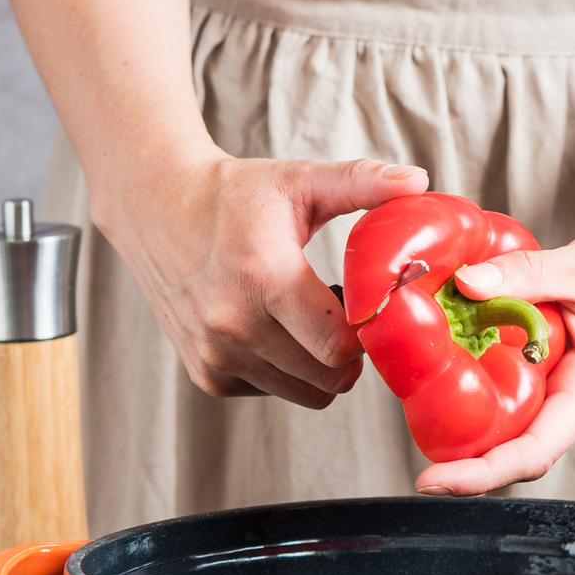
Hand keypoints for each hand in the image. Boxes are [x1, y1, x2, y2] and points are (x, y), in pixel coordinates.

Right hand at [93, 149, 429, 407]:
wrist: (154, 206)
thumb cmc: (234, 195)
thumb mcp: (300, 181)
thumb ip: (362, 182)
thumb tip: (420, 180)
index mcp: (262, 276)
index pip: (339, 347)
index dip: (366, 333)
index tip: (365, 305)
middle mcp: (232, 324)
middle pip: (329, 378)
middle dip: (350, 353)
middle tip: (342, 313)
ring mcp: (215, 354)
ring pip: (306, 393)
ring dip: (319, 366)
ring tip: (306, 318)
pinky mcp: (206, 374)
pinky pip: (273, 392)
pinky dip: (286, 372)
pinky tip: (274, 328)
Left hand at [415, 202, 574, 494]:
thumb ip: (526, 274)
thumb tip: (465, 284)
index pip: (535, 450)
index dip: (482, 474)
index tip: (433, 481)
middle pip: (515, 447)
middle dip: (464, 460)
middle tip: (411, 451)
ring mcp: (564, 378)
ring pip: (511, 415)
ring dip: (467, 418)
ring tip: (416, 402)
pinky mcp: (556, 356)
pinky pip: (513, 375)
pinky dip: (478, 369)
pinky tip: (447, 350)